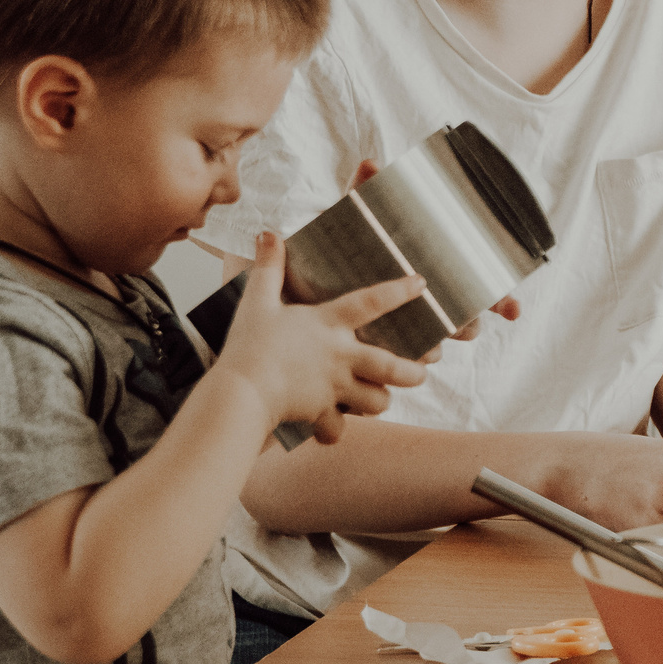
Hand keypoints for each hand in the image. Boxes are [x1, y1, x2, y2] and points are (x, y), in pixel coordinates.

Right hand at [212, 232, 431, 443]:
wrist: (241, 392)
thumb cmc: (249, 345)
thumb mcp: (257, 300)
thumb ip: (268, 268)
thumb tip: (267, 234)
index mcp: (329, 324)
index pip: (373, 302)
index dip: (400, 292)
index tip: (421, 285)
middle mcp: (340, 357)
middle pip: (392, 367)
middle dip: (413, 371)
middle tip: (422, 371)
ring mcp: (335, 387)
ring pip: (377, 400)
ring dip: (379, 400)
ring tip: (377, 397)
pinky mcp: (321, 412)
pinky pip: (339, 428)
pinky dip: (337, 430)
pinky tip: (333, 426)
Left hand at [350, 158, 520, 343]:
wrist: (309, 280)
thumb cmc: (344, 246)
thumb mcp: (357, 218)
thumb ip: (365, 192)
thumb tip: (369, 164)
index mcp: (436, 273)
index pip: (481, 290)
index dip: (502, 301)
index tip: (514, 310)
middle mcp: (431, 304)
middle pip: (466, 322)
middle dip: (469, 325)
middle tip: (464, 324)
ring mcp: (412, 327)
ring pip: (439, 344)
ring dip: (437, 346)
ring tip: (428, 344)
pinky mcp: (387, 345)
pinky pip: (409, 360)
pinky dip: (411, 360)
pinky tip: (405, 358)